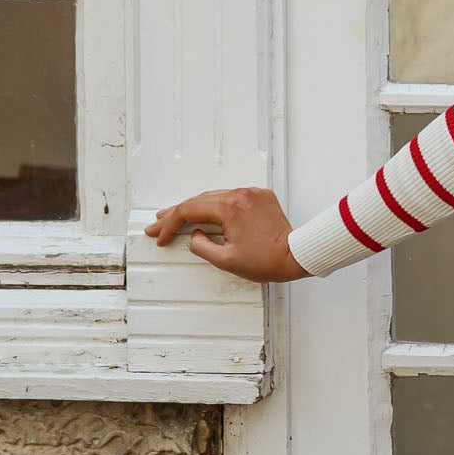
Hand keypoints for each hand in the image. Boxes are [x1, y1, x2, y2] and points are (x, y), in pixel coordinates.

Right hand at [146, 187, 306, 284]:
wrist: (296, 255)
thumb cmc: (267, 260)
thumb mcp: (226, 261)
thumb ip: (202, 247)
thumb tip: (193, 235)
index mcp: (229, 208)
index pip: (188, 211)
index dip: (169, 224)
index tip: (161, 236)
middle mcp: (239, 195)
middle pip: (198, 201)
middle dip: (175, 215)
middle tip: (157, 225)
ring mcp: (251, 193)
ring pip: (213, 197)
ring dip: (194, 208)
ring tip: (176, 218)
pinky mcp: (260, 196)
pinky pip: (231, 197)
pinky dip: (215, 205)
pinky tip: (205, 212)